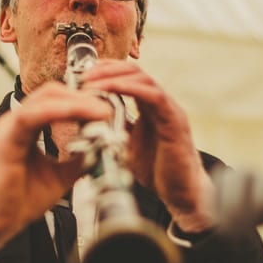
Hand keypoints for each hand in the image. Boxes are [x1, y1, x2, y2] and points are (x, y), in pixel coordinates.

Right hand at [0, 82, 111, 262]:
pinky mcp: (4, 140)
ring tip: (101, 112)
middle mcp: (17, 122)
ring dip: (76, 102)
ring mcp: (8, 128)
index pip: (58, 100)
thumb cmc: (21, 200)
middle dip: (84, 97)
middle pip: (53, 92)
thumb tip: (104, 144)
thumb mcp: (62, 175)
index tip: (109, 109)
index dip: (84, 100)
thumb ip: (80, 157)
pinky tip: (77, 115)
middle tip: (109, 109)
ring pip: (45, 99)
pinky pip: (31, 117)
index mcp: (28, 127)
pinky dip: (56, 112)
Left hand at [82, 60, 215, 232]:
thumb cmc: (156, 171)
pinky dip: (131, 89)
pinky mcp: (175, 119)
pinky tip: (112, 89)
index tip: (82, 76)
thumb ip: (113, 129)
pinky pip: (154, 96)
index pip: (128, 76)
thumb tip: (88, 119)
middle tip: (83, 76)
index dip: (105, 71)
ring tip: (91, 83)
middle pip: (134, 71)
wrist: (180, 193)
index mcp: (149, 107)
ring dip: (114, 77)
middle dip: (106, 70)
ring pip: (143, 78)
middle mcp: (160, 103)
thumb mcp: (126, 145)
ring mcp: (169, 109)